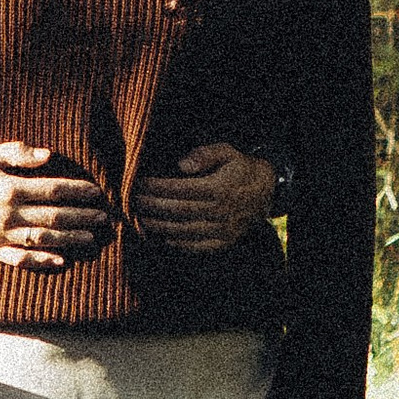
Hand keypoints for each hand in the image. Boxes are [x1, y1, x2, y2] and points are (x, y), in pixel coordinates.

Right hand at [0, 142, 111, 268]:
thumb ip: (17, 153)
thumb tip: (48, 155)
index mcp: (10, 187)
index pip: (54, 190)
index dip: (78, 191)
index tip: (97, 192)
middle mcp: (8, 212)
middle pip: (54, 216)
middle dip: (82, 217)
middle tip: (104, 218)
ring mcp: (1, 234)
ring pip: (42, 238)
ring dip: (70, 239)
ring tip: (91, 239)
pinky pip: (20, 259)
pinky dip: (41, 261)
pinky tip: (61, 261)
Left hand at [134, 140, 274, 253]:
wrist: (265, 192)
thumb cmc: (240, 169)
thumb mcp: (227, 152)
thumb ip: (204, 154)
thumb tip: (181, 165)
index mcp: (218, 188)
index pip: (179, 189)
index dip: (156, 187)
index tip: (139, 183)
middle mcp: (220, 212)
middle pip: (176, 211)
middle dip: (151, 206)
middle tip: (132, 201)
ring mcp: (221, 230)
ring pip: (182, 231)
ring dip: (158, 225)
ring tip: (140, 217)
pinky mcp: (222, 242)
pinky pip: (194, 246)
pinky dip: (175, 242)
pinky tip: (161, 234)